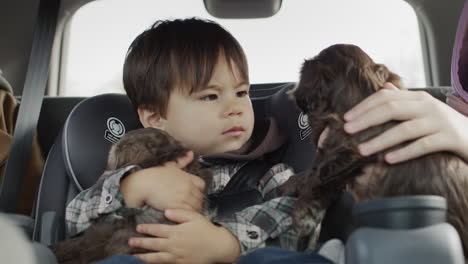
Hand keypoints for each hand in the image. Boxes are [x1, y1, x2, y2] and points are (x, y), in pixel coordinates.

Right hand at [121, 151, 205, 211]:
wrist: (142, 184)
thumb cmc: (153, 175)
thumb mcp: (169, 165)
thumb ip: (182, 160)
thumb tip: (191, 153)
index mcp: (187, 177)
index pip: (202, 185)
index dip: (198, 191)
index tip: (192, 194)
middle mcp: (188, 187)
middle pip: (200, 197)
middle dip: (196, 202)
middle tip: (189, 206)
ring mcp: (183, 197)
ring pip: (196, 207)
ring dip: (192, 210)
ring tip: (186, 213)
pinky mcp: (177, 206)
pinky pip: (188, 213)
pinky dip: (187, 215)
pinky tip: (182, 216)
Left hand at [129, 209, 240, 263]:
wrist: (218, 246)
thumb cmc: (207, 230)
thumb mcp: (195, 217)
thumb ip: (180, 213)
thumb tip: (166, 211)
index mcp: (176, 232)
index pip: (157, 230)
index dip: (146, 229)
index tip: (138, 228)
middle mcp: (174, 245)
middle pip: (153, 244)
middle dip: (140, 243)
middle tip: (130, 241)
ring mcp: (177, 256)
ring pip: (156, 257)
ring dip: (144, 256)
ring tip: (135, 255)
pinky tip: (150, 263)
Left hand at [343, 83, 467, 162]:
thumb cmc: (445, 126)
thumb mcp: (425, 109)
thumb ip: (404, 99)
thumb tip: (385, 86)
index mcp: (418, 98)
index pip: (385, 97)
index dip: (364, 106)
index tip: (346, 118)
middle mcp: (428, 106)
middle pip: (391, 109)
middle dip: (366, 120)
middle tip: (347, 131)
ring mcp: (440, 121)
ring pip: (404, 129)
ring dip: (380, 140)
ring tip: (362, 150)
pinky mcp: (450, 138)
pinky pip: (423, 145)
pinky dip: (404, 152)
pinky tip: (388, 160)